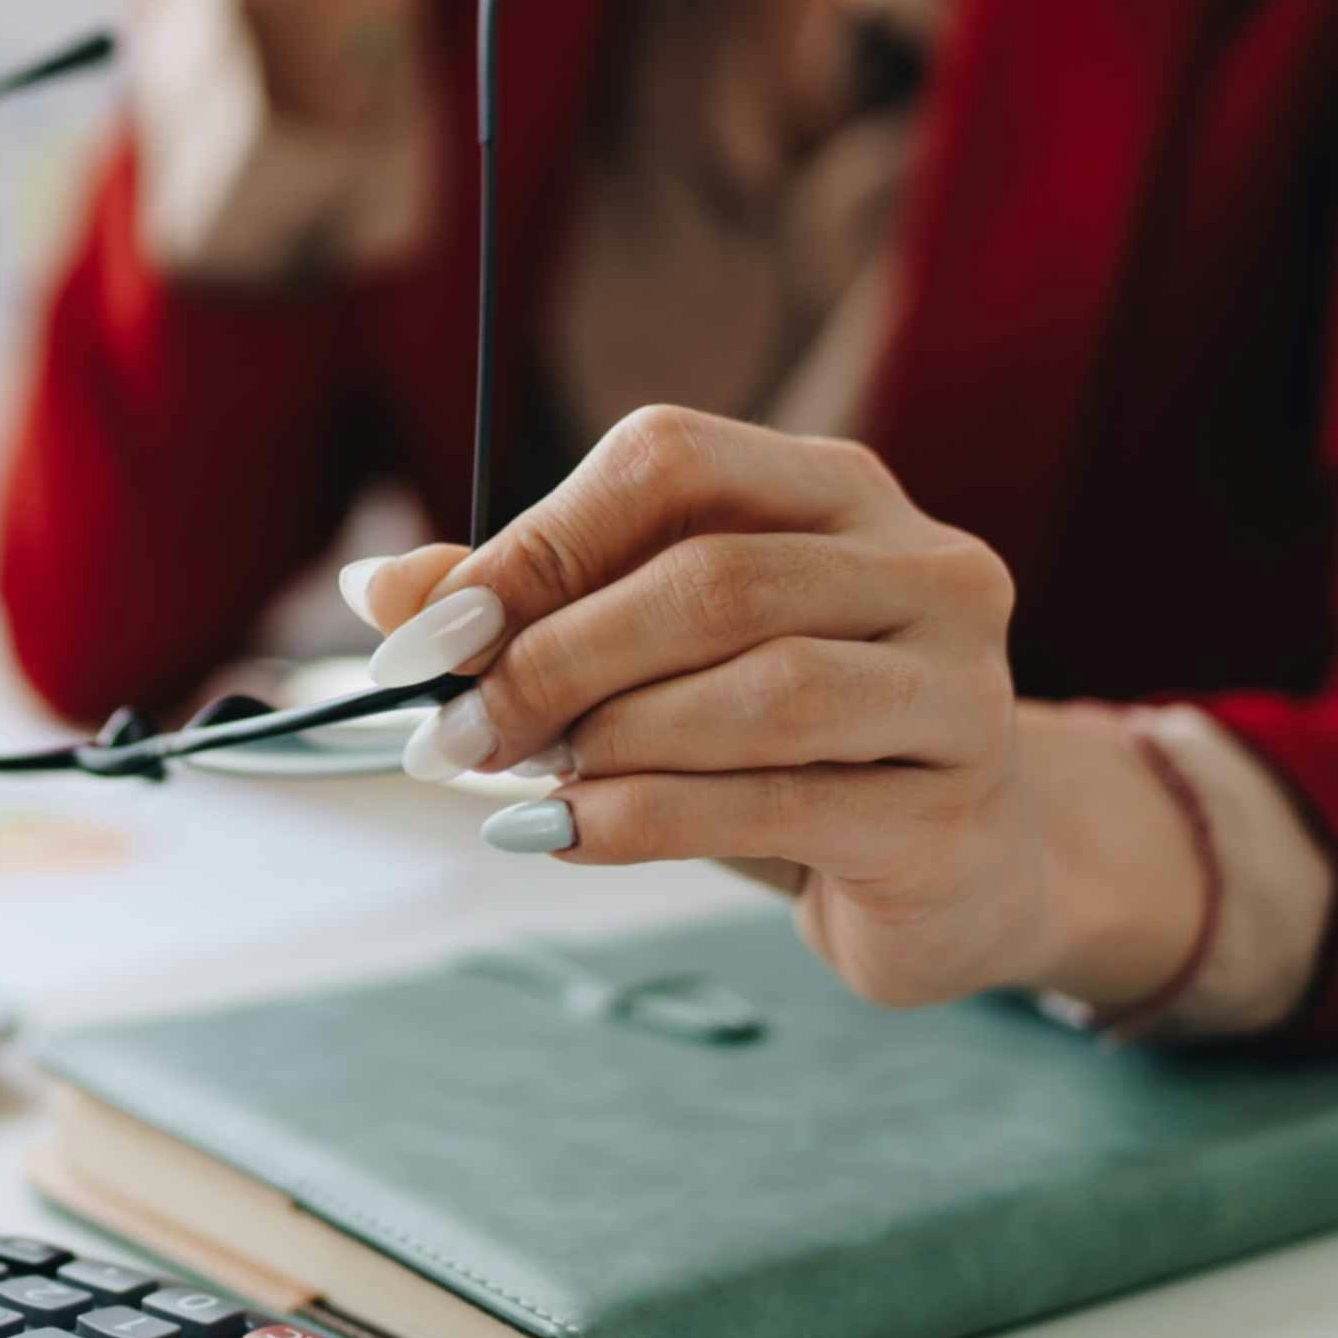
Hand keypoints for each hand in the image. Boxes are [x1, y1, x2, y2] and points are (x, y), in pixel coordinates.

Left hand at [341, 406, 1205, 1011]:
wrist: (961, 876)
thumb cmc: (790, 750)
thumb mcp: (665, 661)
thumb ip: (538, 611)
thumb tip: (376, 591)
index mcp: (841, 491)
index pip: (675, 461)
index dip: (539, 543)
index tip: (428, 636)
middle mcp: (924, 568)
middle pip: (713, 578)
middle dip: (554, 655)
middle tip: (452, 730)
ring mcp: (961, 691)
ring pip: (762, 689)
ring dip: (607, 738)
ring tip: (519, 780)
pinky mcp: (954, 816)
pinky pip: (781, 804)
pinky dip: (647, 819)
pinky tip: (564, 835)